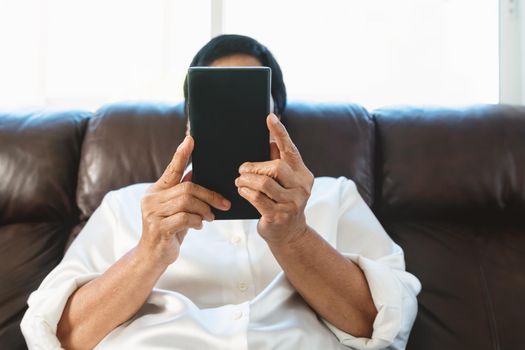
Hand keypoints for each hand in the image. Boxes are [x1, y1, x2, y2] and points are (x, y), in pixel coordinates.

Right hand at [138, 136, 230, 266]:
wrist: (153, 256)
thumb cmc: (169, 230)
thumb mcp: (177, 209)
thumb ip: (183, 192)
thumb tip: (198, 172)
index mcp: (156, 190)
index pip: (172, 169)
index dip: (182, 154)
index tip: (191, 138)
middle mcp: (151, 198)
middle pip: (187, 188)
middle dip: (210, 195)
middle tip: (224, 204)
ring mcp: (152, 213)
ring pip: (187, 202)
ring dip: (204, 210)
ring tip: (210, 217)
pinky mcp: (158, 228)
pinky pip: (184, 218)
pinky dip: (197, 221)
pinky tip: (200, 226)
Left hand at [235, 113, 313, 245]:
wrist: (289, 234)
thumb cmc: (283, 202)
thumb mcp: (285, 183)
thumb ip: (279, 162)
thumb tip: (269, 138)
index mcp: (303, 174)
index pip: (290, 150)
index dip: (280, 132)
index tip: (269, 117)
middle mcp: (301, 188)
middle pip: (276, 167)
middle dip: (255, 166)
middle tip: (242, 169)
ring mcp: (292, 203)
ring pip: (264, 183)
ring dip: (247, 180)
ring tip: (239, 180)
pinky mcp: (279, 216)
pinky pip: (257, 198)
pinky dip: (246, 191)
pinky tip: (241, 190)